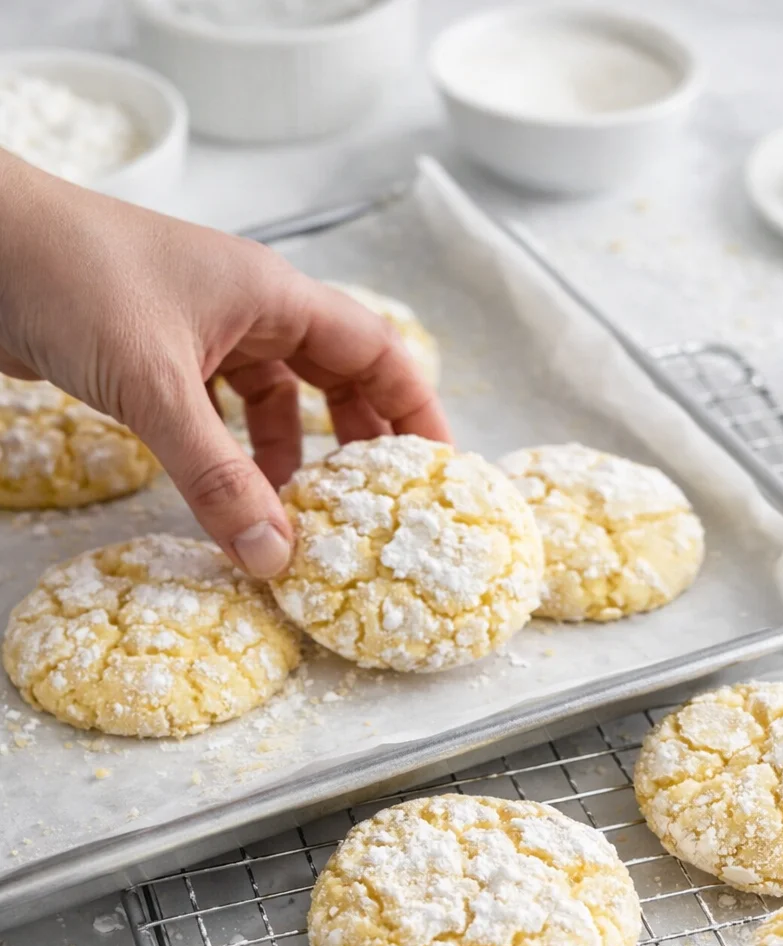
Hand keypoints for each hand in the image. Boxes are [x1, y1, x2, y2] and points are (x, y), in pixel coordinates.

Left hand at [0, 150, 450, 575]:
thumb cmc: (68, 276)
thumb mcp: (155, 385)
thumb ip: (215, 476)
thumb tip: (272, 557)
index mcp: (271, 295)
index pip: (375, 352)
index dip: (416, 410)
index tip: (439, 472)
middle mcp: (247, 311)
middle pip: (334, 377)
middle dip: (359, 445)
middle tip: (376, 510)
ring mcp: (201, 333)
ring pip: (274, 401)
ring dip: (289, 459)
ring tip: (298, 518)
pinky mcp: (156, 358)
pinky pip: (219, 413)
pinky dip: (233, 455)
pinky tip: (229, 494)